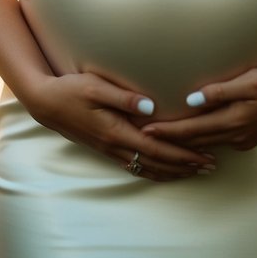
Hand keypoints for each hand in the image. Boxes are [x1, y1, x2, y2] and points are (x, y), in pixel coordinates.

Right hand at [25, 71, 215, 181]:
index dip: (182, 154)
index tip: (205, 155)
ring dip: (172, 171)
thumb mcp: (96, 86)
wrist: (45, 103)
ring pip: (147, 168)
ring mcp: (110, 150)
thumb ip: (123, 96)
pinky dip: (154, 171)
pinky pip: (135, 166)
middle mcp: (115, 145)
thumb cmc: (71, 90)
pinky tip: (164, 171)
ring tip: (195, 171)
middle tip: (210, 166)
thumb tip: (151, 105)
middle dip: (185, 165)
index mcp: (116, 131)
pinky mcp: (106, 149)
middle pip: (157, 162)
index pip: (157, 148)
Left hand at [140, 66, 256, 151]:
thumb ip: (221, 91)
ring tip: (161, 141)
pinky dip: (200, 143)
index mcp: (233, 121)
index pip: (191, 129)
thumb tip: (192, 100)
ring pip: (205, 145)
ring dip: (183, 144)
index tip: (145, 131)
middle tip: (143, 138)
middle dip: (168, 140)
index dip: (167, 131)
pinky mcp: (248, 140)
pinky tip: (191, 140)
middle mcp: (235, 136)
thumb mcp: (250, 81)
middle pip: (194, 141)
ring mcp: (242, 140)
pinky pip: (217, 143)